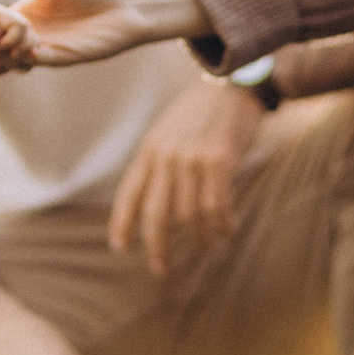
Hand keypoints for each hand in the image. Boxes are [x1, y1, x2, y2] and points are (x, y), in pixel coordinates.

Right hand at [0, 0, 206, 66]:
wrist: (127, 5)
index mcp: (30, 15)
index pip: (0, 26)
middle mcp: (37, 34)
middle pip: (7, 46)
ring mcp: (51, 47)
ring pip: (22, 57)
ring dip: (10, 53)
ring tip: (1, 45)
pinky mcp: (67, 57)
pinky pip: (44, 60)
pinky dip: (32, 57)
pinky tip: (24, 49)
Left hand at [0, 2, 35, 73]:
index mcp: (0, 14)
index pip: (23, 27)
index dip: (15, 41)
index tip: (0, 47)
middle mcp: (4, 27)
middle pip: (28, 43)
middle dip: (15, 55)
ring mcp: (0, 41)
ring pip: (19, 58)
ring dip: (6, 65)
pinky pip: (6, 67)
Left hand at [110, 76, 263, 274]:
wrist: (234, 86)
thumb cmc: (202, 113)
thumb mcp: (169, 132)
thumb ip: (159, 162)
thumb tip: (155, 204)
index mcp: (150, 148)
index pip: (129, 193)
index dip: (122, 223)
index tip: (120, 247)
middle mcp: (166, 155)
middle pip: (156, 213)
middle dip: (157, 247)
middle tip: (162, 269)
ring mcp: (191, 158)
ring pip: (189, 215)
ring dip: (199, 240)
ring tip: (207, 249)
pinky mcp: (219, 161)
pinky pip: (216, 207)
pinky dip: (222, 226)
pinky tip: (228, 232)